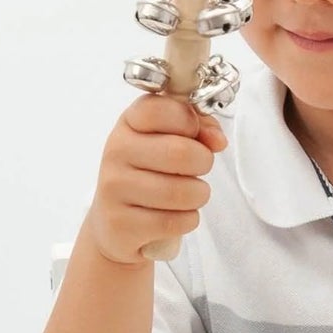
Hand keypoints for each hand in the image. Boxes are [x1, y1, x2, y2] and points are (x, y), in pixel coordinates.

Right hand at [82, 94, 226, 264]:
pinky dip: (187, 220)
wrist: (117, 223)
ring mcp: (114, 188)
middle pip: (180, 153)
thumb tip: (217, 140)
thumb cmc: (151, 174)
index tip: (193, 134)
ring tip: (189, 195)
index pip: (162, 109)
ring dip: (198, 196)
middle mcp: (116, 151)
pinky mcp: (120, 223)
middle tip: (198, 169)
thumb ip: (199, 128)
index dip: (190, 122)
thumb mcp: (170, 140)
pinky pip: (174, 222)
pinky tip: (176, 215)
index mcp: (129, 123)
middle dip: (204, 163)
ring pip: (181, 192)